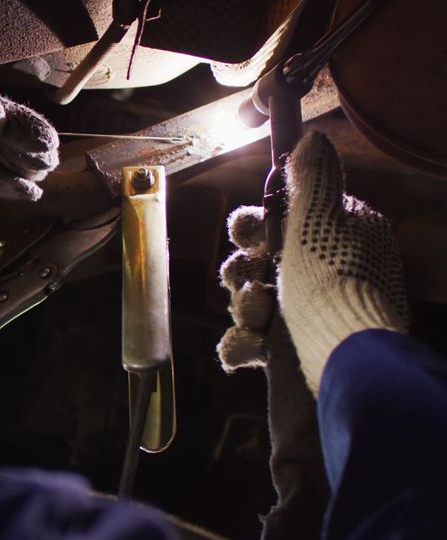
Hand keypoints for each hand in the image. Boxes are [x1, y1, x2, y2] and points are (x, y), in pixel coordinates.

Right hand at [217, 131, 407, 394]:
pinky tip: (250, 343)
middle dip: (242, 269)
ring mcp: (307, 313)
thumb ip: (311, 177)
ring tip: (256, 312)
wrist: (344, 357)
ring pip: (252, 299)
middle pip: (259, 261)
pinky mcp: (292, 350)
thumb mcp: (319, 218)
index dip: (255, 225)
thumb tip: (312, 136)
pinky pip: (253, 340)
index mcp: (337, 238)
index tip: (247, 232)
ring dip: (244, 304)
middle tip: (245, 277)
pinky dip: (243, 342)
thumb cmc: (333, 282)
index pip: (285, 219)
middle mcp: (323, 274)